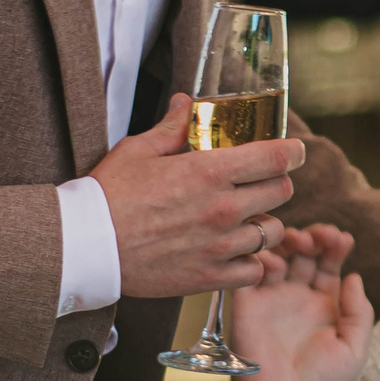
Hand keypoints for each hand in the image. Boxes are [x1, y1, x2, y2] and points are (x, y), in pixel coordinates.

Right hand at [91, 94, 304, 299]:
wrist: (87, 246)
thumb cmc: (109, 195)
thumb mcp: (139, 150)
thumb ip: (173, 128)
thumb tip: (188, 103)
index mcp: (209, 171)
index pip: (276, 157)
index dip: (292, 152)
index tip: (292, 151)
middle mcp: (223, 208)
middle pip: (283, 192)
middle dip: (276, 183)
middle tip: (260, 182)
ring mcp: (220, 246)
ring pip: (273, 232)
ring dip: (264, 223)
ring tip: (244, 219)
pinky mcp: (211, 277)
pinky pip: (255, 270)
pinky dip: (250, 261)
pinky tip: (233, 251)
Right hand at [204, 225, 372, 380]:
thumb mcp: (354, 349)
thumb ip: (359, 312)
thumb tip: (355, 275)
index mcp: (326, 304)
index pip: (330, 262)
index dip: (336, 244)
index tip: (342, 239)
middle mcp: (298, 296)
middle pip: (304, 251)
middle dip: (313, 236)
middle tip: (319, 237)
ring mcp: (271, 298)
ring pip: (278, 253)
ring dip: (288, 240)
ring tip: (299, 243)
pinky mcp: (246, 303)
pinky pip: (249, 270)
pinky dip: (261, 257)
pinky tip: (276, 264)